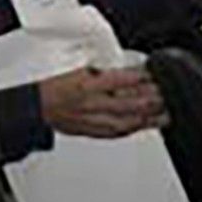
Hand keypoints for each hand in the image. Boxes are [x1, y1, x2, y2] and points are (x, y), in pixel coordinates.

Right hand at [39, 66, 167, 137]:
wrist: (34, 107)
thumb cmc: (52, 85)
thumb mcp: (77, 67)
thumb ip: (101, 69)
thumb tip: (124, 68)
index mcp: (88, 84)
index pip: (122, 80)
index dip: (142, 77)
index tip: (154, 73)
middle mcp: (92, 105)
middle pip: (129, 105)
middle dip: (151, 100)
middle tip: (167, 95)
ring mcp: (91, 121)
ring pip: (126, 123)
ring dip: (147, 119)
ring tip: (165, 115)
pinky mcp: (90, 131)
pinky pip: (115, 134)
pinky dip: (132, 129)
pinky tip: (143, 126)